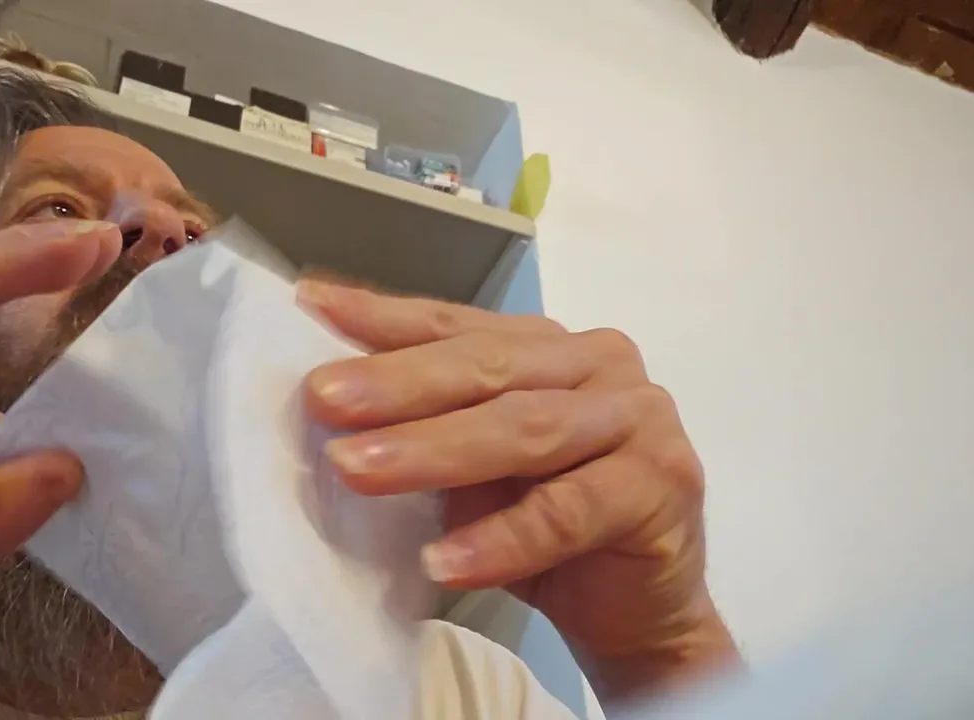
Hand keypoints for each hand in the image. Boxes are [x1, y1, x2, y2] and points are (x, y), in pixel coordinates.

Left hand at [298, 278, 737, 698]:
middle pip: (487, 367)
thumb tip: (325, 404)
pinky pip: (566, 512)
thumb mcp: (475, 470)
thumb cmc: (547, 531)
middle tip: (321, 398)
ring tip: (354, 470)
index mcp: (550, 348)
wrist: (640, 613)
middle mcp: (600, 364)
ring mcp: (639, 417)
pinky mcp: (662, 484)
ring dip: (432, 451)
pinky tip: (441, 562)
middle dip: (397, 383)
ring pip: (523, 428)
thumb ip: (429, 426)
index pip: (456, 324)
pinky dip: (499, 539)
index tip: (311, 305)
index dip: (384, 317)